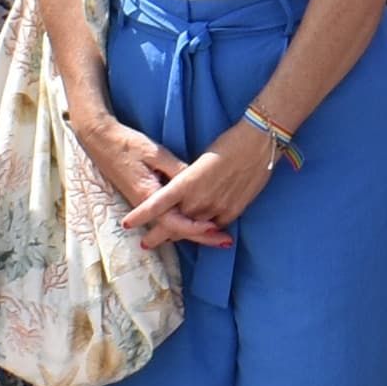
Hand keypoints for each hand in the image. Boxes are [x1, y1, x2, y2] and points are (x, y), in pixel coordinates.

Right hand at [72, 117, 229, 249]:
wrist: (101, 141)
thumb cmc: (128, 145)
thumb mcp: (155, 153)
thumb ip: (176, 170)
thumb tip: (198, 183)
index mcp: (149, 195)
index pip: (175, 221)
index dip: (195, 227)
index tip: (214, 229)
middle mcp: (146, 206)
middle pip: (176, 229)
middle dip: (201, 237)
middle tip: (225, 241)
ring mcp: (144, 205)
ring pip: (171, 226)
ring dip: (193, 233)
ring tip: (217, 237)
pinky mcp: (144, 199)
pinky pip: (166, 218)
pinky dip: (182, 224)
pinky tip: (197, 225)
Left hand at [120, 123, 274, 247]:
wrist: (259, 142)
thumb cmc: (227, 144)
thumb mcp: (199, 159)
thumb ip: (185, 178)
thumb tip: (176, 192)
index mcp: (187, 183)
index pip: (157, 204)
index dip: (142, 215)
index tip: (127, 224)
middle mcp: (200, 199)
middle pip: (174, 224)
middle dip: (159, 235)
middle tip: (147, 243)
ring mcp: (217, 207)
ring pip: (193, 228)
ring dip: (181, 233)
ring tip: (170, 238)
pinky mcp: (233, 210)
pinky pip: (214, 227)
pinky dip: (204, 229)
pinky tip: (199, 230)